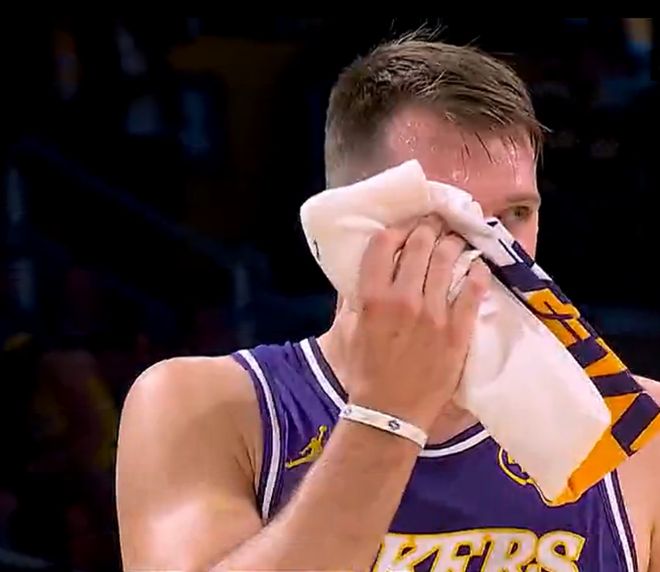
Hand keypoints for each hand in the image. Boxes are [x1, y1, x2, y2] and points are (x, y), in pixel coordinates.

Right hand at [346, 217, 489, 431]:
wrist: (389, 412)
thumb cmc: (365, 371)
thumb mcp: (348, 330)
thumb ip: (354, 298)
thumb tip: (366, 271)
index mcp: (373, 297)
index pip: (384, 244)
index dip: (397, 229)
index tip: (405, 229)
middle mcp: (403, 298)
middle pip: (420, 244)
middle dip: (429, 227)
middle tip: (436, 224)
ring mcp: (434, 314)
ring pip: (448, 260)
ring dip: (453, 243)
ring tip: (456, 240)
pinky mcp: (457, 331)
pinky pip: (472, 291)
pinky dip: (477, 272)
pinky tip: (478, 265)